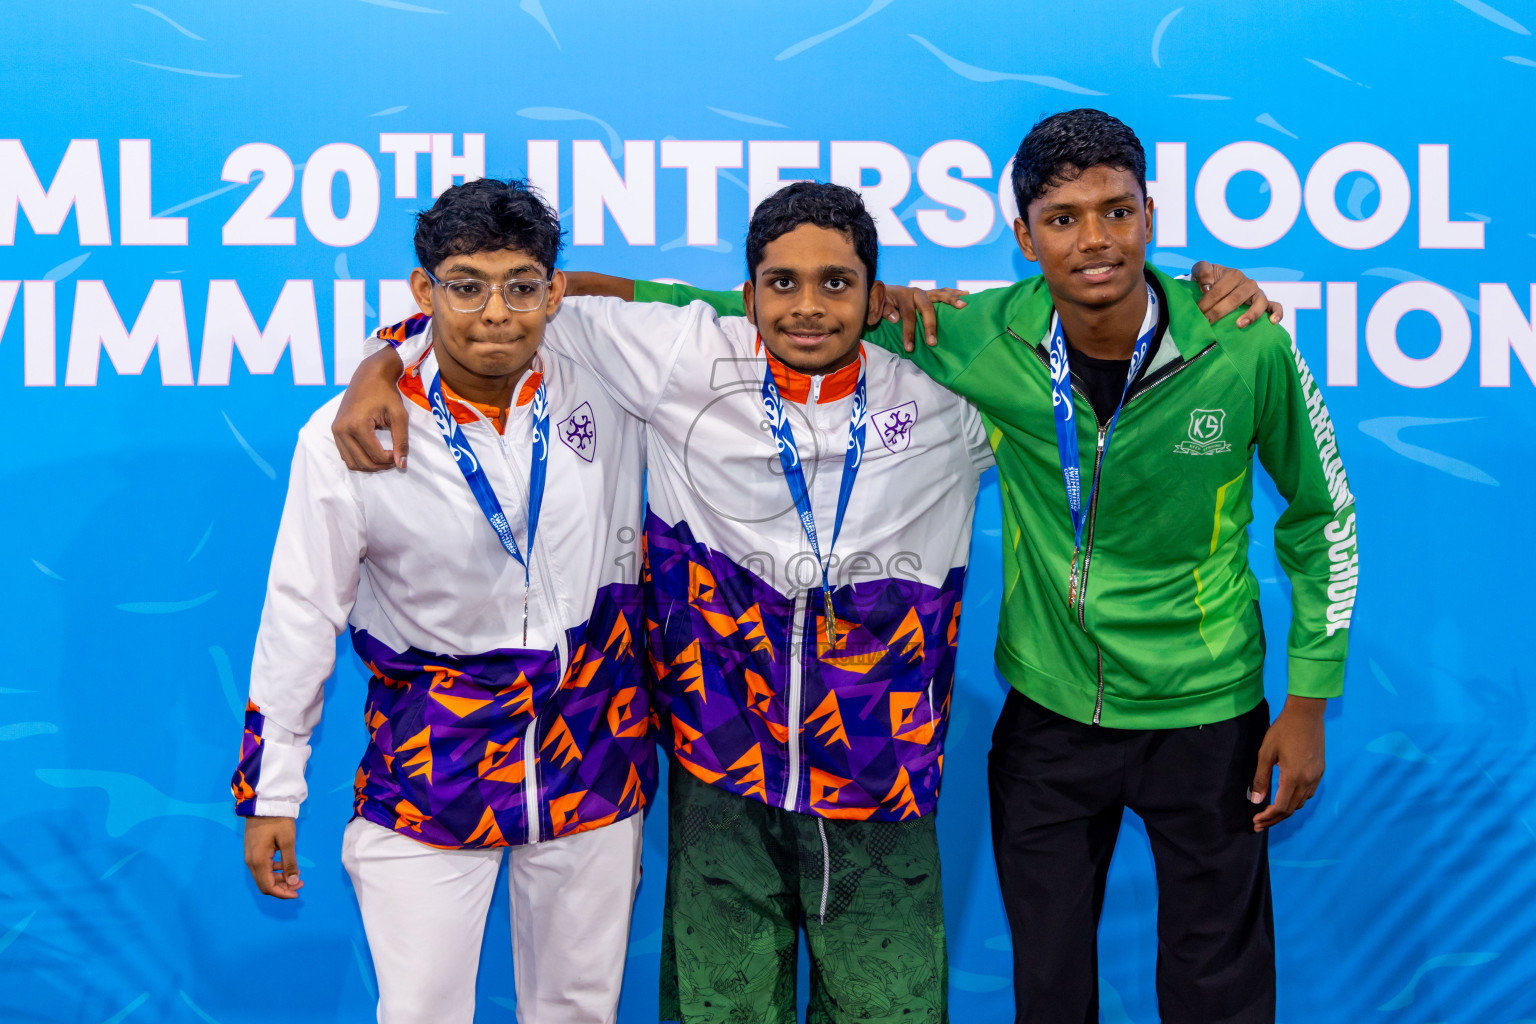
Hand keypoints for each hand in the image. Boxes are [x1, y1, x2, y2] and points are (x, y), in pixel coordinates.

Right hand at [244, 816, 303, 898]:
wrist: (264, 803)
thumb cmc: (278, 820)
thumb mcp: (288, 841)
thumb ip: (290, 863)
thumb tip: (293, 883)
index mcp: (258, 861)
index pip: (268, 887)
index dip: (283, 893)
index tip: (297, 893)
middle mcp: (251, 861)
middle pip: (265, 884)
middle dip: (283, 888)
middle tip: (300, 884)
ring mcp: (250, 856)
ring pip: (264, 876)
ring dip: (279, 879)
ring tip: (297, 875)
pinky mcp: (252, 850)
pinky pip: (262, 867)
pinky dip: (274, 870)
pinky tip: (286, 865)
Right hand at [333, 347, 408, 471]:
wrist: (369, 375)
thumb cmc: (386, 393)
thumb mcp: (399, 415)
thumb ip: (401, 441)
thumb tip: (401, 464)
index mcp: (357, 425)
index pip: (375, 455)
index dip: (391, 460)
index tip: (400, 454)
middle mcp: (342, 430)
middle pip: (362, 462)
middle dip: (381, 465)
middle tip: (394, 459)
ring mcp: (336, 431)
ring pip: (352, 462)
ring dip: (369, 466)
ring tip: (384, 457)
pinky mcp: (335, 430)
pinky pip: (345, 455)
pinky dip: (359, 459)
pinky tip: (373, 453)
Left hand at [878, 285, 971, 351]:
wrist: (880, 291)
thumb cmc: (879, 302)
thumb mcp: (876, 307)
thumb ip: (883, 311)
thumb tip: (896, 318)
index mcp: (901, 295)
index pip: (907, 314)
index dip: (908, 331)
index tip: (909, 347)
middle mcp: (915, 292)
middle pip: (926, 307)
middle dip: (930, 325)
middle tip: (932, 342)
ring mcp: (924, 292)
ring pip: (939, 295)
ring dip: (952, 300)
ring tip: (963, 305)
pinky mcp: (929, 294)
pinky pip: (943, 293)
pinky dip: (954, 293)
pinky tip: (967, 295)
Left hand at [1191, 262, 1283, 327]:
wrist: (1217, 283)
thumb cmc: (1209, 279)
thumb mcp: (1202, 270)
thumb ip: (1203, 272)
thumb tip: (1207, 287)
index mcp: (1233, 274)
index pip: (1220, 290)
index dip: (1207, 302)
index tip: (1197, 313)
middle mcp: (1248, 283)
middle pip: (1235, 299)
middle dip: (1219, 312)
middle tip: (1206, 322)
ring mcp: (1257, 293)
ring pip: (1259, 302)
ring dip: (1251, 314)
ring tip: (1239, 325)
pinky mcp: (1264, 302)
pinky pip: (1275, 306)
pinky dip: (1277, 313)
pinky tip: (1272, 322)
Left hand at [1250, 695, 1325, 831]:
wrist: (1306, 714)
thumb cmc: (1283, 730)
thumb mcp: (1266, 753)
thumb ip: (1261, 778)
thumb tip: (1256, 801)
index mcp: (1294, 777)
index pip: (1280, 807)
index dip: (1267, 817)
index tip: (1255, 821)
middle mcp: (1308, 781)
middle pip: (1291, 809)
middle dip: (1274, 819)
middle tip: (1259, 824)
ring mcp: (1317, 776)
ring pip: (1301, 803)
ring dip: (1285, 811)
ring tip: (1270, 814)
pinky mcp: (1320, 771)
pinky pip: (1309, 793)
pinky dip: (1296, 801)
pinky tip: (1285, 798)